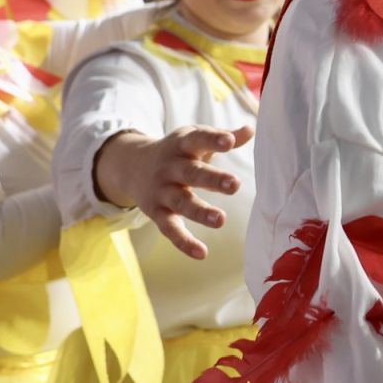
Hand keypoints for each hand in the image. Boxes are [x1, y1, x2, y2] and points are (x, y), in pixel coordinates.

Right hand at [93, 124, 253, 259]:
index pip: (198, 140)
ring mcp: (162, 191)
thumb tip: (251, 129)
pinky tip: (202, 253)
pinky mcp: (156, 212)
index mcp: (182, 145)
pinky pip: (170, 229)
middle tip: (235, 184)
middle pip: (191, 173)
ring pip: (181, 202)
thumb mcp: (194, 138)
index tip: (229, 142)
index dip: (213, 140)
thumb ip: (222, 137)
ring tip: (221, 220)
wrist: (131, 165)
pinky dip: (183, 242)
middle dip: (212, 179)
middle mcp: (170, 167)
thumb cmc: (177, 151)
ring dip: (200, 212)